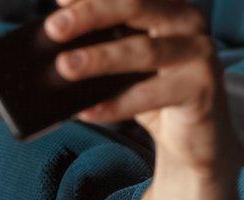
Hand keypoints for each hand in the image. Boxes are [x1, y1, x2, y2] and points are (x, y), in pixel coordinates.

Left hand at [46, 0, 239, 175]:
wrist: (192, 134)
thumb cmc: (152, 89)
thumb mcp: (123, 61)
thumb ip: (100, 43)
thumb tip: (51, 38)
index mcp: (164, 6)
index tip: (58, 1)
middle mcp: (185, 21)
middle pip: (135, 6)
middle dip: (90, 14)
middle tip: (54, 27)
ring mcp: (197, 52)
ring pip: (143, 51)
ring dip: (100, 58)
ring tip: (65, 66)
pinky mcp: (200, 87)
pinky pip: (151, 95)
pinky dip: (116, 104)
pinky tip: (88, 110)